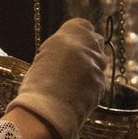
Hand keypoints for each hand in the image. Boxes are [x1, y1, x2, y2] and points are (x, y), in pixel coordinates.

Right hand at [6, 18, 107, 138]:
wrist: (45, 113)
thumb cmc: (35, 86)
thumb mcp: (44, 57)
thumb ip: (60, 49)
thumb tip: (68, 50)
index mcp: (67, 37)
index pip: (83, 25)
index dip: (79, 34)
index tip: (73, 42)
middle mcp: (86, 48)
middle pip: (95, 41)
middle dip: (88, 49)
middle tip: (75, 61)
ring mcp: (96, 67)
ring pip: (100, 61)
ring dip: (91, 66)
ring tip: (74, 80)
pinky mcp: (101, 85)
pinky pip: (99, 79)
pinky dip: (91, 83)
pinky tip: (78, 92)